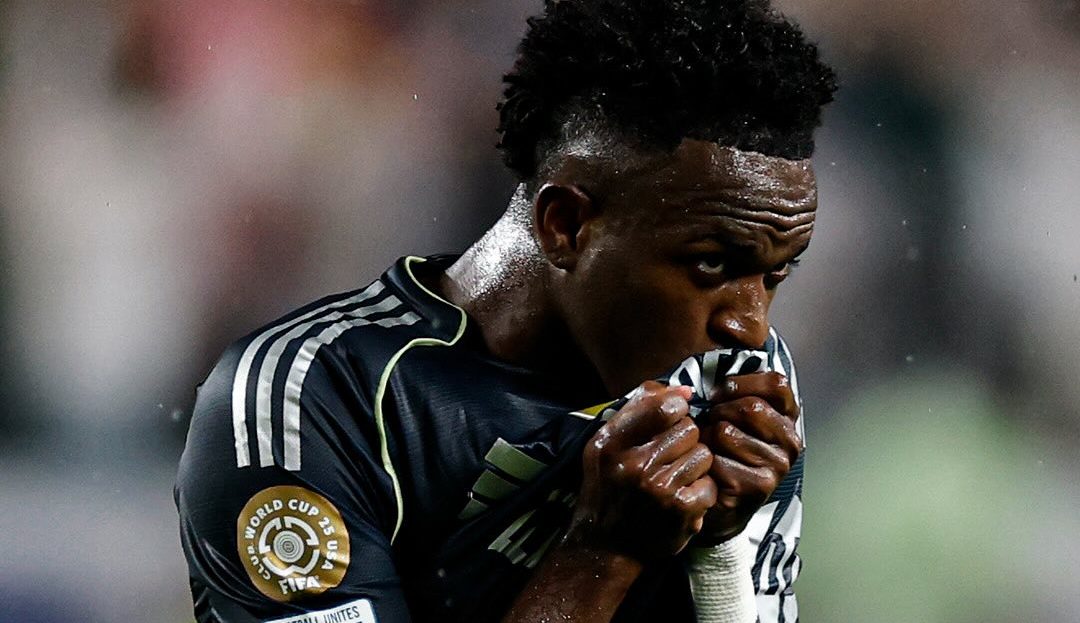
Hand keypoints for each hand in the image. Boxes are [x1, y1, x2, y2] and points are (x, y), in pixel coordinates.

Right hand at [567, 381, 717, 561]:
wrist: (605, 547)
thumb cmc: (609, 488)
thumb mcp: (606, 444)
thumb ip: (640, 409)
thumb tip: (686, 390)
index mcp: (612, 443)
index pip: (664, 406)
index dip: (676, 410)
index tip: (672, 420)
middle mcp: (634, 465)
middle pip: (689, 429)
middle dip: (685, 440)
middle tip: (670, 456)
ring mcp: (659, 489)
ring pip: (703, 454)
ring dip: (695, 465)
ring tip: (676, 477)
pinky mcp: (680, 511)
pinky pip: (709, 484)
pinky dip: (700, 492)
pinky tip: (682, 498)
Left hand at [696, 371, 801, 544]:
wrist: (718, 502)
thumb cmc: (721, 449)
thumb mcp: (733, 414)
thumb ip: (735, 390)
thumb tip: (719, 365)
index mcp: (788, 418)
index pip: (777, 384)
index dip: (742, 382)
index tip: (719, 393)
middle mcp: (791, 441)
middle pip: (750, 407)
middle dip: (718, 411)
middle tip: (708, 425)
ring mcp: (778, 465)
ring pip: (727, 432)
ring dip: (707, 438)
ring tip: (708, 448)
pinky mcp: (759, 487)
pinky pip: (718, 459)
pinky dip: (704, 462)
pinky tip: (708, 470)